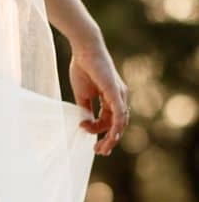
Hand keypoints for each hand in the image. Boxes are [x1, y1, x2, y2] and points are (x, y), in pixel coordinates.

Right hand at [68, 31, 128, 155]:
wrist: (85, 49)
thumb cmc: (83, 67)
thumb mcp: (82, 94)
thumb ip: (85, 108)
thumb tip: (85, 122)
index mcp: (111, 97)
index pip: (109, 120)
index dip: (97, 129)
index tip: (82, 129)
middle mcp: (119, 97)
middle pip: (118, 125)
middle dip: (109, 140)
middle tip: (99, 152)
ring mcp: (119, 95)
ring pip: (120, 122)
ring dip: (111, 138)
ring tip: (101, 147)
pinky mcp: (115, 92)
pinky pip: (119, 113)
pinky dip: (115, 126)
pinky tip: (109, 135)